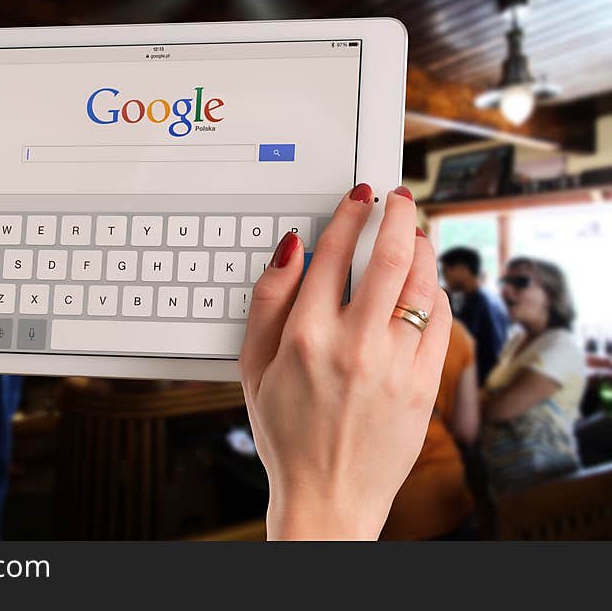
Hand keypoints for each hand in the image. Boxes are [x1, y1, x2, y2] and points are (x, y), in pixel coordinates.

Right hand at [239, 184, 451, 539]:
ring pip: (422, 284)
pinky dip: (437, 292)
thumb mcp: (254, 368)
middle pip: (389, 257)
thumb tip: (289, 250)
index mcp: (306, 337)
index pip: (334, 253)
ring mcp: (395, 365)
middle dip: (397, 215)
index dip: (349, 215)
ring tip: (415, 233)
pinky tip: (427, 284)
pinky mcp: (424, 385)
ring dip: (422, 248)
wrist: (327, 496)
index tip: (358, 198)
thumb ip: (267, 302)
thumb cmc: (287, 434)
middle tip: (397, 199)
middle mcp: (354, 344)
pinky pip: (441, 322)